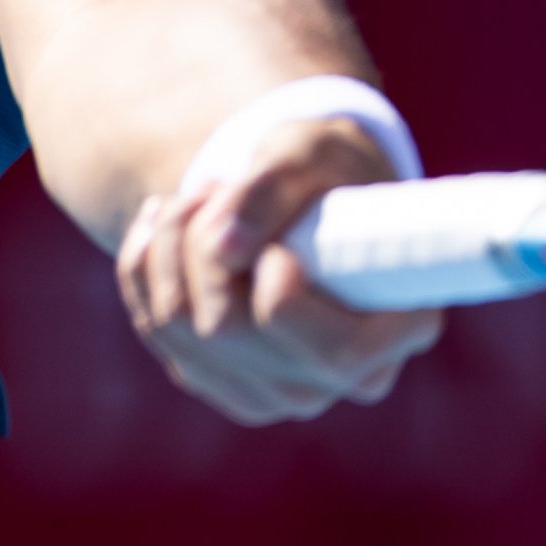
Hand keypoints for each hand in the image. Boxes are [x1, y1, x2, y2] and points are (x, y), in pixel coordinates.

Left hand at [115, 113, 441, 424]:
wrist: (301, 190)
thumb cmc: (325, 169)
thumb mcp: (311, 153)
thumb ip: (273, 189)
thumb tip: (223, 246)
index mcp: (399, 330)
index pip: (331, 350)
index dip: (280, 283)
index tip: (277, 235)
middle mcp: (341, 379)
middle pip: (227, 331)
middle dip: (202, 242)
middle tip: (216, 185)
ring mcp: (276, 392)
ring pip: (178, 327)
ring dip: (169, 244)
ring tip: (198, 196)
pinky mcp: (219, 381)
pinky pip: (154, 325)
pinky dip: (145, 263)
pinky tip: (164, 222)